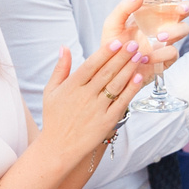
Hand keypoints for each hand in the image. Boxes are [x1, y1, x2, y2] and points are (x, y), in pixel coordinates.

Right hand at [37, 36, 148, 167]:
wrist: (58, 147)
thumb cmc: (54, 118)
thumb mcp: (50, 91)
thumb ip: (60, 69)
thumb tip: (65, 47)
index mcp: (71, 86)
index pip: (91, 65)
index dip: (105, 52)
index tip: (117, 41)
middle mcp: (85, 96)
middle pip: (107, 72)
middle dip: (122, 56)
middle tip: (134, 43)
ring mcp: (97, 109)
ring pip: (116, 85)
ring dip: (128, 69)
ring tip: (139, 56)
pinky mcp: (107, 121)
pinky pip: (121, 103)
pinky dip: (130, 90)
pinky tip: (138, 78)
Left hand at [117, 0, 188, 74]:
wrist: (112, 69)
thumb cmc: (113, 45)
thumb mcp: (112, 24)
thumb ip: (124, 8)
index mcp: (150, 12)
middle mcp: (161, 24)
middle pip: (183, 11)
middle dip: (185, 8)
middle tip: (181, 10)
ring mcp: (166, 40)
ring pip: (183, 29)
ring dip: (175, 30)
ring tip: (159, 36)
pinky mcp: (166, 58)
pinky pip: (172, 52)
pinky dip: (161, 54)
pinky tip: (146, 57)